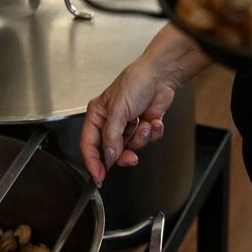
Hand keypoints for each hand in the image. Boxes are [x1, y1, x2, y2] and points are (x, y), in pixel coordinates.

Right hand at [80, 26, 203, 184]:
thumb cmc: (136, 82)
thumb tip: (107, 157)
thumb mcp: (118, 110)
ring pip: (130, 148)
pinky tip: (155, 121)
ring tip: (146, 127)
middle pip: (111, 151)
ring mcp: (128, 125)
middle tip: (132, 157)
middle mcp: (111, 122)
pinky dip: (152, 133)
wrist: (161, 75)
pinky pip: (146, 141)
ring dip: (141, 139)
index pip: (89, 144)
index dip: (93, 162)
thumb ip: (111, 136)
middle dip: (124, 154)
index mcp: (98, 115)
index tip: (99, 177)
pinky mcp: (144, 126)